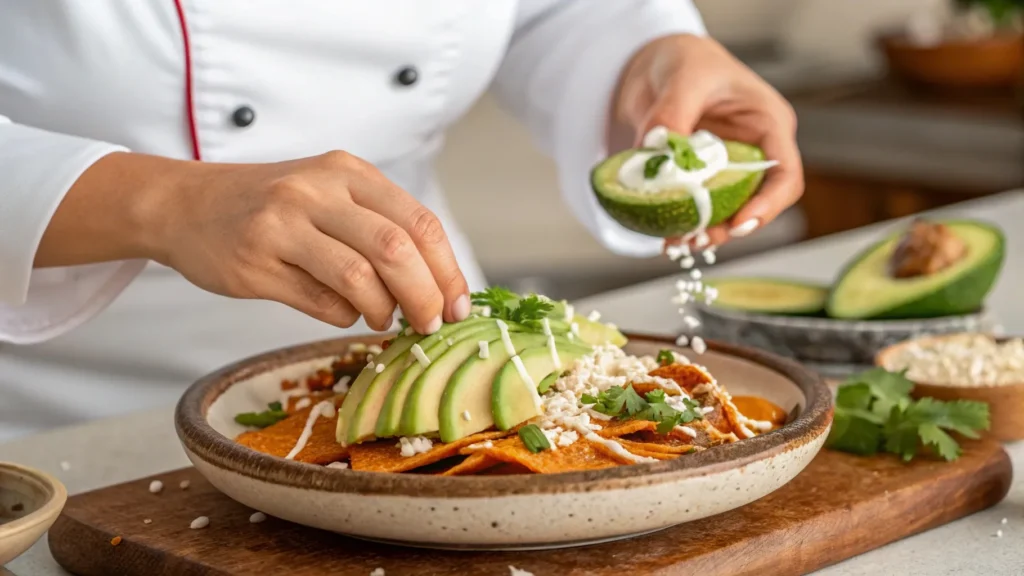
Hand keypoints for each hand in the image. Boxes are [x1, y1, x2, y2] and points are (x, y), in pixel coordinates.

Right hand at [154, 151, 469, 333]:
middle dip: (425, 296)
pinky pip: (320, 302)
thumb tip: (439, 286)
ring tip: (381, 318)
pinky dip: (343, 315)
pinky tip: (341, 310)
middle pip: (396, 249)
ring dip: (383, 310)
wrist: (184, 204)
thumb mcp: (329, 193)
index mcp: (347, 171)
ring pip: (359, 277)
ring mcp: (282, 225)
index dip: (448, 270)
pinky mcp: (255, 263)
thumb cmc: (272, 206)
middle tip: (431, 323)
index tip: (459, 305)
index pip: (420, 222)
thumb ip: (380, 226)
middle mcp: (316, 191)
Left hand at [614, 34, 803, 247]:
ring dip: (703, 230)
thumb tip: (658, 151)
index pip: (785, 174)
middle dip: (729, 226)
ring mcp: (723, 168)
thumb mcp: (684, 77)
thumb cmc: (686, 60)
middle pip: (755, 201)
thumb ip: (673, 113)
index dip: (769, 204)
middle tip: (698, 240)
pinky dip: (680, 222)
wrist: (654, 63)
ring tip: (678, 243)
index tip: (740, 222)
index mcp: (768, 125)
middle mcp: (751, 152)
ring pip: (724, 211)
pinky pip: (693, 206)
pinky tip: (664, 236)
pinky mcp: (695, 178)